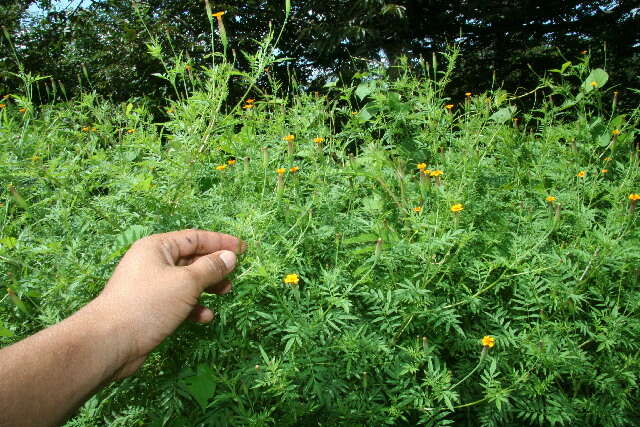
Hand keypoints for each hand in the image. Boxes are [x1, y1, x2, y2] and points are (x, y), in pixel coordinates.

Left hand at [89, 229, 244, 378]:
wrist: (109, 342)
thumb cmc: (148, 304)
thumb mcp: (186, 283)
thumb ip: (211, 268)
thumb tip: (230, 257)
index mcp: (157, 247)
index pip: (195, 237)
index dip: (220, 242)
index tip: (243, 249)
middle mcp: (152, 262)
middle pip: (191, 258)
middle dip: (214, 267)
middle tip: (234, 276)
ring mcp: (150, 285)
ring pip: (187, 281)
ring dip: (207, 288)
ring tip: (224, 294)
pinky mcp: (150, 307)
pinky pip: (178, 300)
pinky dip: (193, 306)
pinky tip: (204, 317)